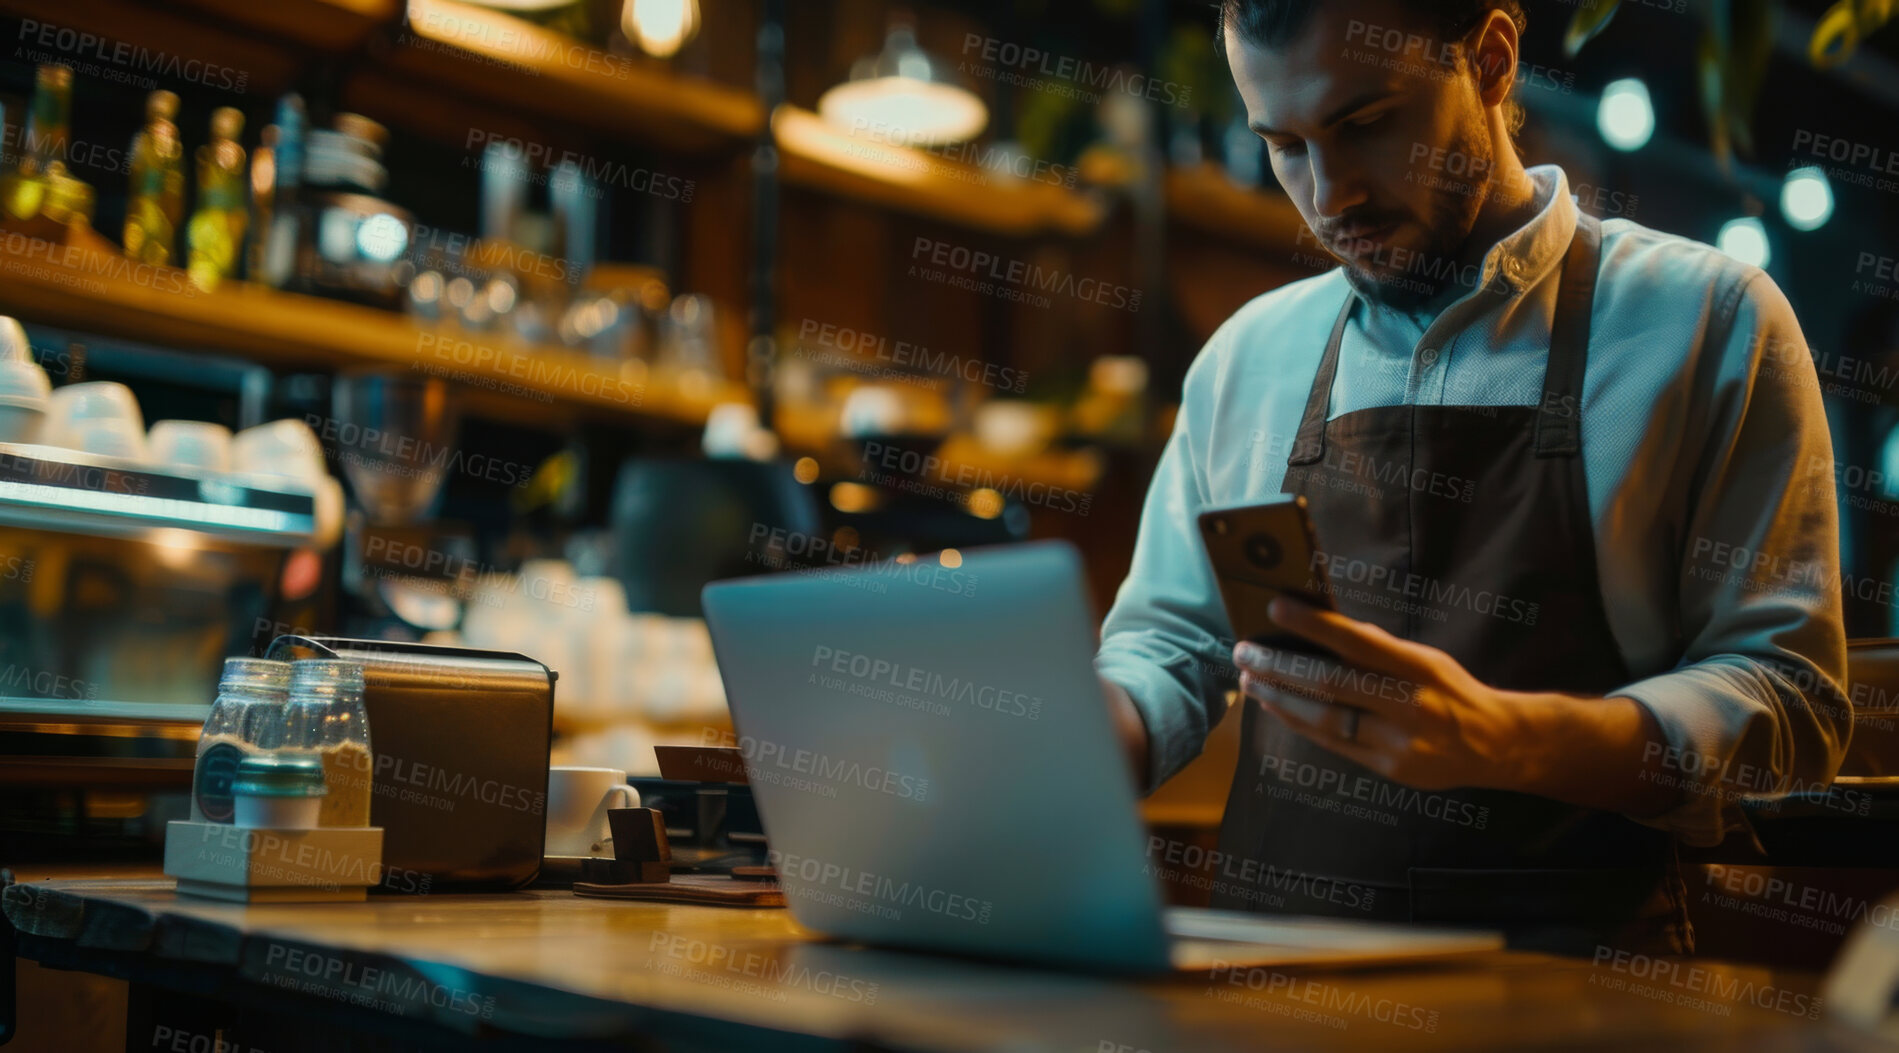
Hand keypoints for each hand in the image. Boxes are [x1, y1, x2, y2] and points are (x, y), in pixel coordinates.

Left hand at [1231, 597, 1537, 792]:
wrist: (1495, 745)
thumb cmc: (1450, 690)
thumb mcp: (1426, 658)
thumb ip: (1379, 648)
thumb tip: (1322, 627)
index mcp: (1421, 668)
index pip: (1359, 643)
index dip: (1314, 625)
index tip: (1275, 607)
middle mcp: (1410, 706)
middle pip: (1332, 684)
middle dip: (1280, 667)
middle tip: (1243, 652)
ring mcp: (1399, 742)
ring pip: (1326, 720)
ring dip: (1279, 698)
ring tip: (1249, 680)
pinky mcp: (1389, 769)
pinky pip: (1334, 744)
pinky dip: (1299, 723)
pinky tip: (1274, 706)